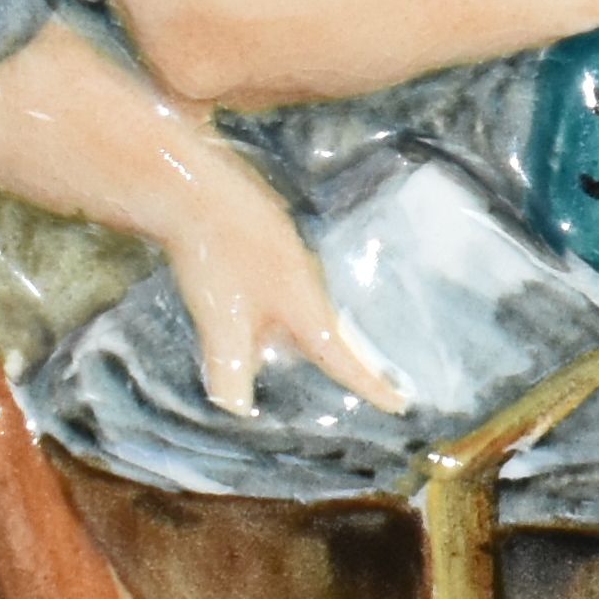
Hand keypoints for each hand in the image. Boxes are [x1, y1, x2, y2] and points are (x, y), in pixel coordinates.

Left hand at [164, 189, 401, 417]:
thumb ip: (230, 367)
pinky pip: (285, 287)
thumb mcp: (220, 321)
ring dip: (300, 331)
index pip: (343, 357)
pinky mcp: (271, 243)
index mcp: (305, 307)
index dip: (370, 383)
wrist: (199, 188)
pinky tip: (250, 304)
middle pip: (325, 332)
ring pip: (302, 308)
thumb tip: (236, 410)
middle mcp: (307, 283)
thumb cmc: (217, 257)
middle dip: (337, 357)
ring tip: (288, 349)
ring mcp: (292, 258)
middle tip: (357, 380)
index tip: (399, 405)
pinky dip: (278, 307)